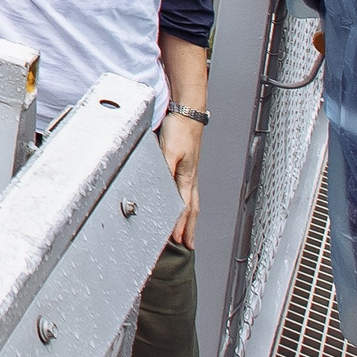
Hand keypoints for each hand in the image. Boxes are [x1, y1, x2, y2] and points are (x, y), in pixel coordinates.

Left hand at [158, 114, 202, 245]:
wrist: (188, 111)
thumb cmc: (180, 129)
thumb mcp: (168, 151)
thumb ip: (165, 170)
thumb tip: (163, 191)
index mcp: (186, 177)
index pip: (183, 208)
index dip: (180, 226)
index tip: (178, 242)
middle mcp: (190, 177)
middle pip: (192, 210)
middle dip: (190, 229)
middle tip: (189, 245)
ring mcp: (190, 172)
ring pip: (193, 202)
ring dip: (191, 219)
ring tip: (190, 232)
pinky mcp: (187, 165)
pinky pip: (190, 192)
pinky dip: (190, 205)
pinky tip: (186, 205)